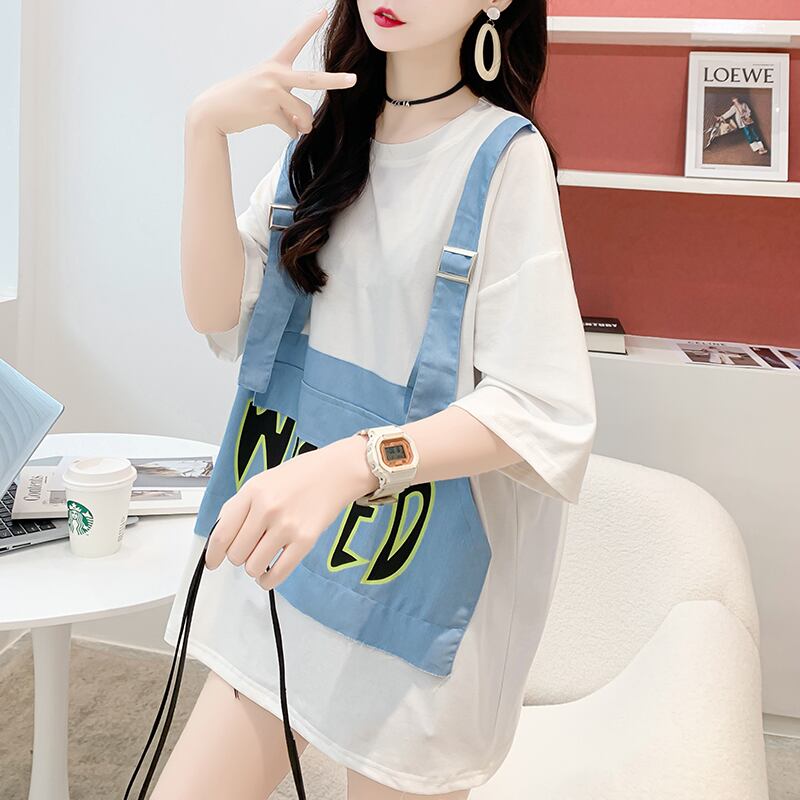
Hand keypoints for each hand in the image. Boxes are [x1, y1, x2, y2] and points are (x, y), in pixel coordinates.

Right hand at [187, 7, 356, 136]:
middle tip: (354, 80)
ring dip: (304, 125)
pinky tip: (288, 131)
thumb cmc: (242, 100)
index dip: (310, 26)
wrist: (215, 111)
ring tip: (299, 127)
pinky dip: (291, 133)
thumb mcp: (266, 93)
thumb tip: (304, 126)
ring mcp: (272, 92)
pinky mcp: (268, 110)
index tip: (325, 12)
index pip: (295, 41)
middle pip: (313, 80)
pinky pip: (291, 127)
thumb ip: (288, 104)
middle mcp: (275, 74)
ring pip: (303, 113)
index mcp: (275, 65)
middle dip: (335, 81)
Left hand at [205, 434, 377, 590]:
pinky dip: (269, 580)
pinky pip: (278, 573)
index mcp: (252, 492)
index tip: (212, 562)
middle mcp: (267, 508)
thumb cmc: (301, 476)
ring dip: (255, 567)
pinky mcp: (306, 540)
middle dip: (239, 556)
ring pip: (253, 567)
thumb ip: (241, 507)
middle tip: (249, 549)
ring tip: (263, 556)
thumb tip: (221, 537)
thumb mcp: (262, 482)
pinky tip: (269, 574)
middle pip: (236, 554)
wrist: (337, 471)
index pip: (221, 533)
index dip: (212, 554)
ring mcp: (287, 525)